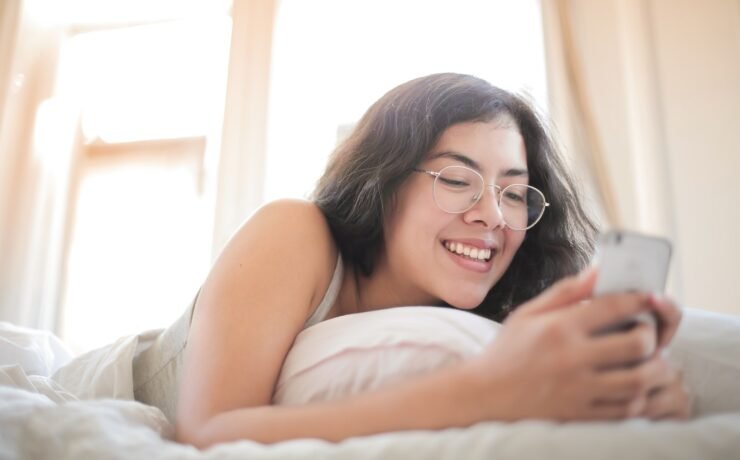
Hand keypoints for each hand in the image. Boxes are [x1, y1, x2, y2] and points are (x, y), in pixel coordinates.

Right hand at [460, 268, 683, 421]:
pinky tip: (630, 386)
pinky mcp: (580, 415)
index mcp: (559, 327)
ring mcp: (577, 389)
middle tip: (646, 334)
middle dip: (651, 336)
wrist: (484, 394)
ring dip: (651, 369)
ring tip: (646, 362)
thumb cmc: (508, 350)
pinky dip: (637, 397)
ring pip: (638, 381)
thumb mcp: (529, 313)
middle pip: (636, 344)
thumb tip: (599, 269)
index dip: (640, 300)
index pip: (615, 307)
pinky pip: (625, 409)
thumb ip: (566, 291)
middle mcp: (571, 358)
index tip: (648, 299)